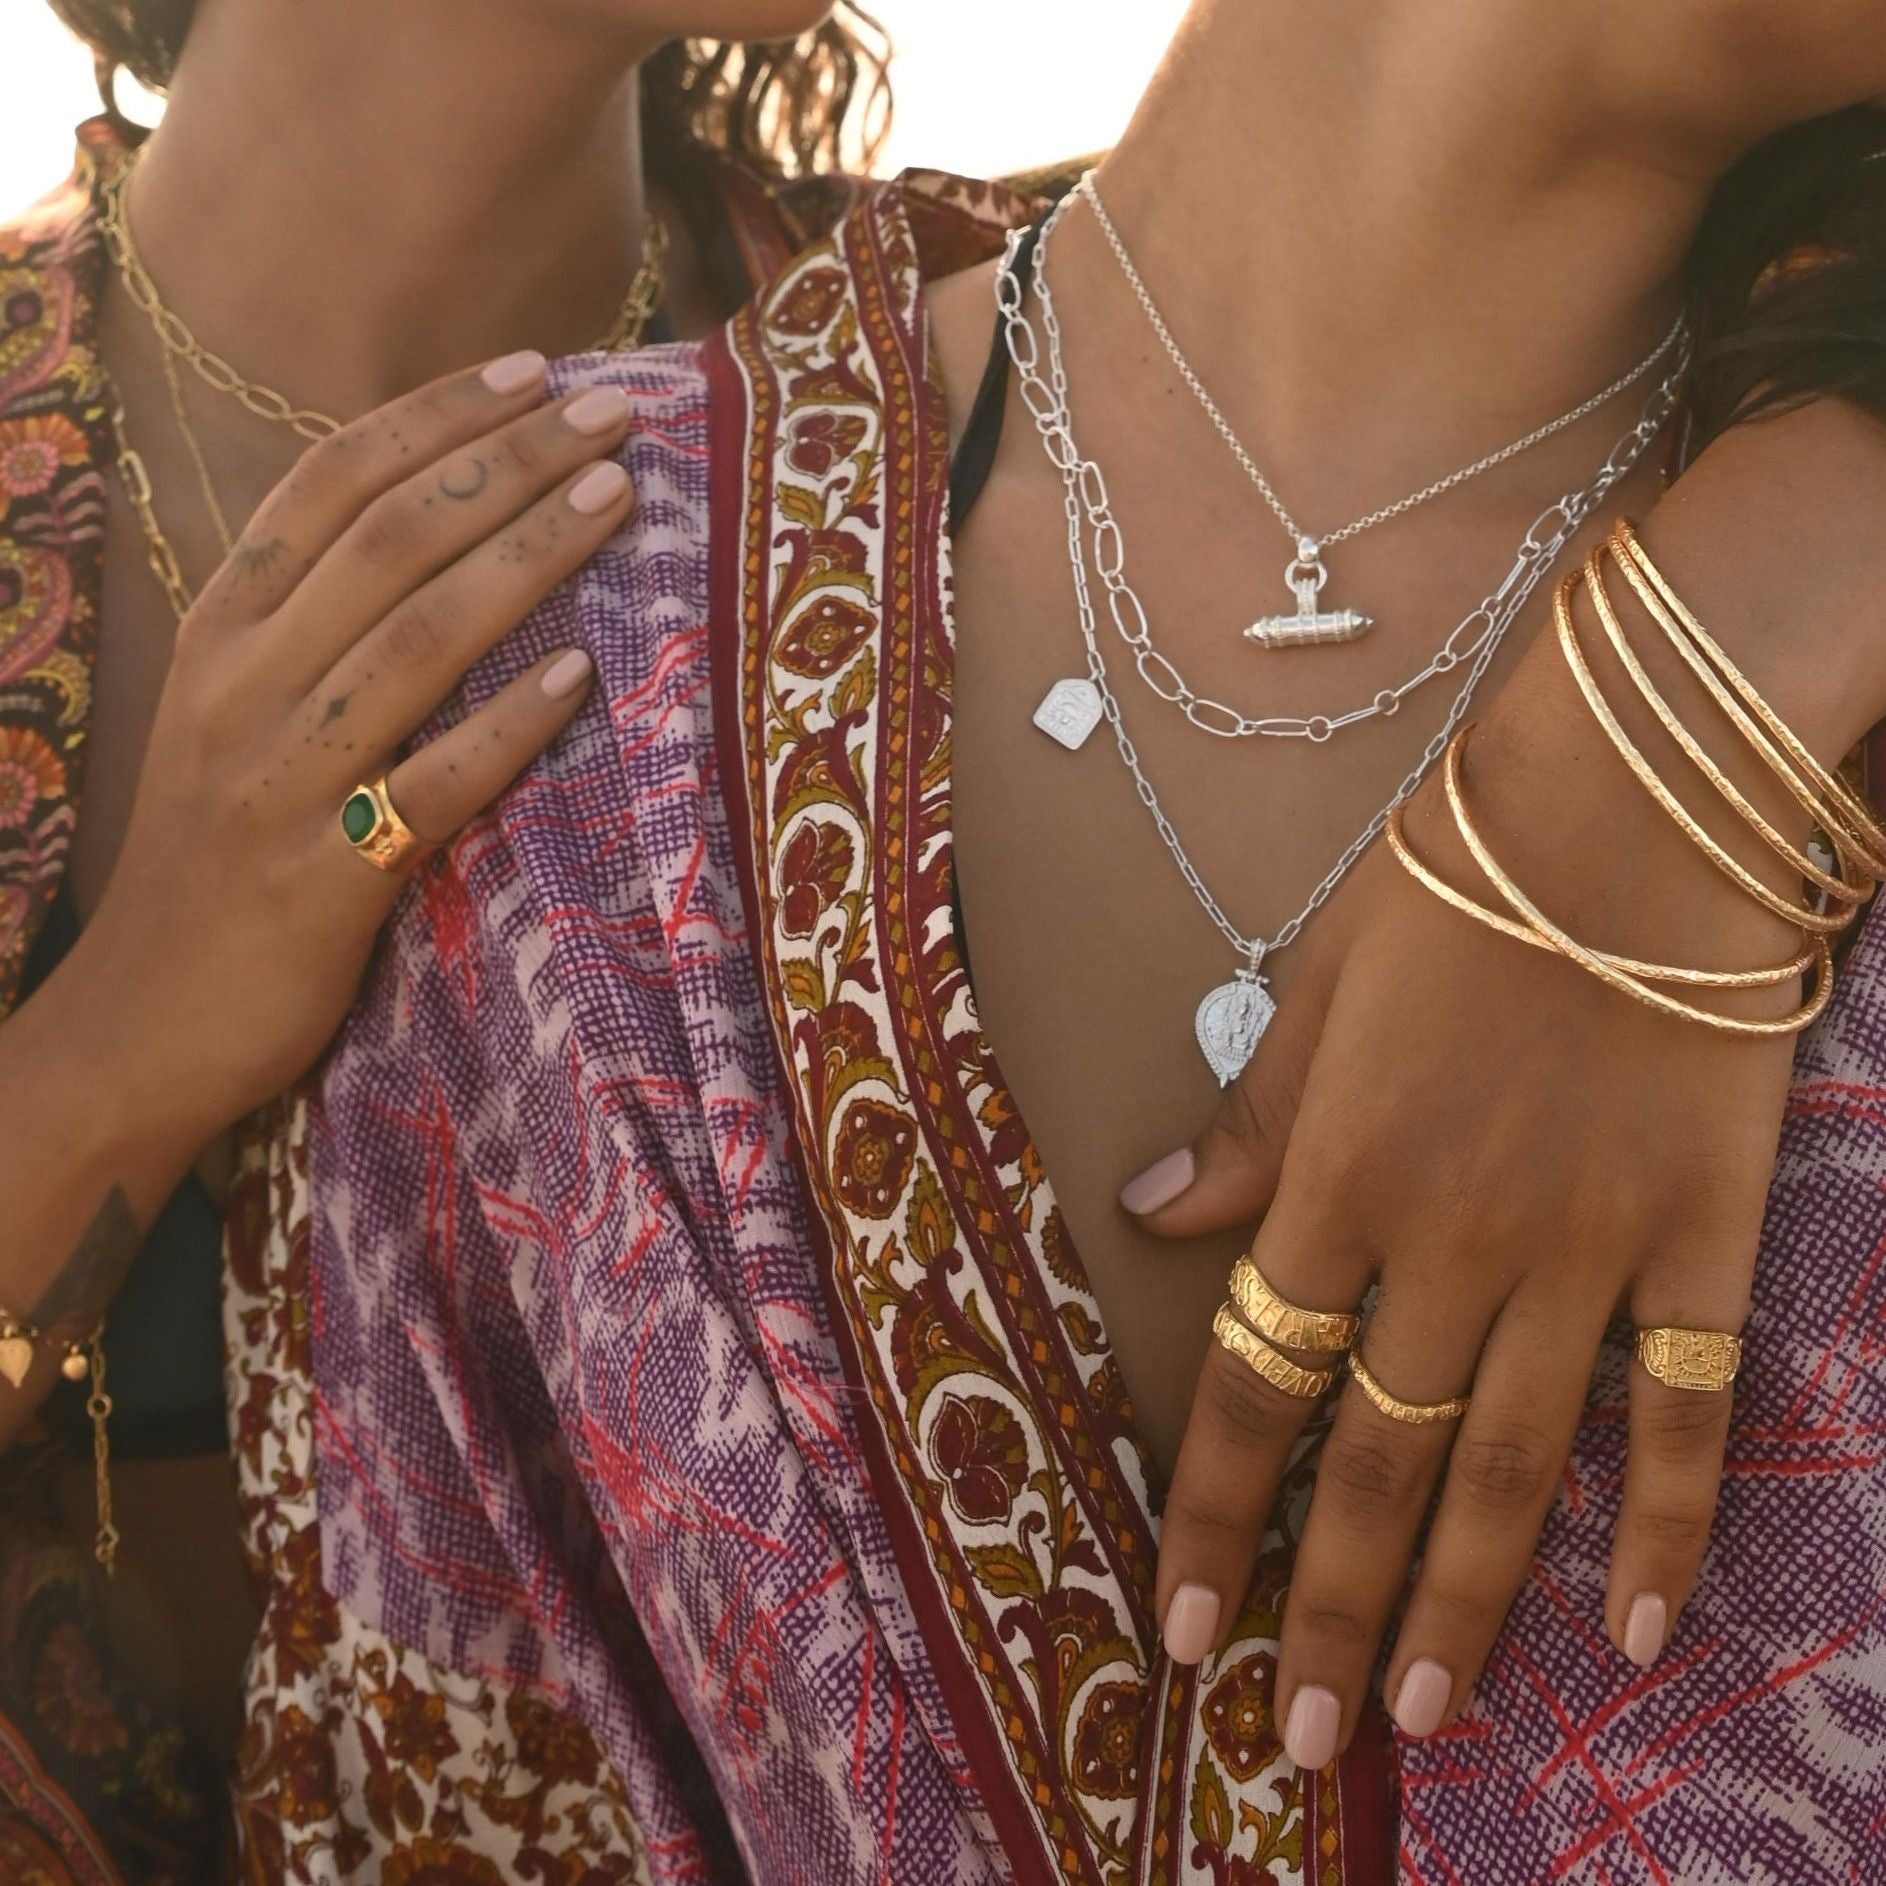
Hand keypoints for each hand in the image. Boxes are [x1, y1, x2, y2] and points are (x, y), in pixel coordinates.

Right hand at [69, 353, 634, 1167]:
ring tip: (616, 500)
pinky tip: (579, 676)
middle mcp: (241, 682)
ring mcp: (277, 776)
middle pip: (389, 538)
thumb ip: (309, 629)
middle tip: (612, 413)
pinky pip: (432, 783)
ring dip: (526, 556)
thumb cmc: (213, 857)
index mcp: (219, 629)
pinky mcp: (322, 874)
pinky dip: (507, 724)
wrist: (136, 1024)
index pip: (327, 482)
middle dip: (507, 460)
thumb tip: (432, 537)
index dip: (434, 416)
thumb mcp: (232, 717)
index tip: (533, 371)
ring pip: (415, 637)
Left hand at [1120, 463, 1878, 1772]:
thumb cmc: (1458, 876)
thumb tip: (1147, 1215)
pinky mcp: (1699, 1238)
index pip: (1252, 1388)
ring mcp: (1579, 1252)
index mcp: (1333, 1179)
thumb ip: (1246, 1126)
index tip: (1187, 1632)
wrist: (1634, 796)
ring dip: (1463, 1605)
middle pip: (1376, 1464)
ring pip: (1509, 1469)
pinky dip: (1665, 1527)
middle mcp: (1444, 1243)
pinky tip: (1638, 1632)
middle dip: (1332, 1612)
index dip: (1216, 1521)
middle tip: (1303, 1741)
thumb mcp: (1317, 989)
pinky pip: (1683, 1412)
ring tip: (1427, 1721)